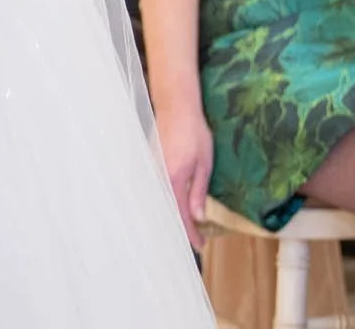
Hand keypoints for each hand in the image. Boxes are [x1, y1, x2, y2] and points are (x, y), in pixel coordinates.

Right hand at [157, 103, 214, 247]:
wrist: (176, 108)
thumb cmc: (194, 133)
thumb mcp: (204, 163)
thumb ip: (198, 191)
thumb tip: (198, 217)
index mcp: (174, 180)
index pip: (181, 215)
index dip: (190, 234)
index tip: (199, 246)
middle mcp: (159, 179)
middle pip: (167, 213)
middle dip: (179, 230)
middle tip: (192, 242)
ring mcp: (153, 172)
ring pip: (160, 203)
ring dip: (171, 218)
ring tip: (184, 230)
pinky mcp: (151, 166)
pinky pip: (158, 192)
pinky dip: (166, 204)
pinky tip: (174, 208)